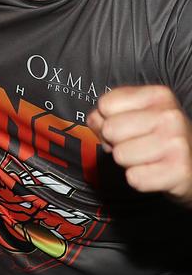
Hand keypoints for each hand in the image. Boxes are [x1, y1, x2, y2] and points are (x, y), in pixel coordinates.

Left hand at [88, 85, 191, 205]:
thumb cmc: (161, 137)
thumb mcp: (138, 114)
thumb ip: (109, 113)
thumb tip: (94, 120)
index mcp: (159, 95)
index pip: (105, 104)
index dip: (108, 119)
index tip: (126, 127)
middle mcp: (170, 116)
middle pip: (110, 130)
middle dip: (116, 142)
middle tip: (137, 145)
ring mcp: (177, 143)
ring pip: (120, 155)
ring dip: (129, 162)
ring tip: (148, 157)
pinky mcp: (179, 171)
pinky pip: (134, 178)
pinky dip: (140, 179)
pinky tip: (155, 171)